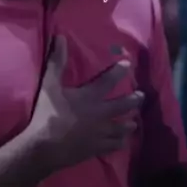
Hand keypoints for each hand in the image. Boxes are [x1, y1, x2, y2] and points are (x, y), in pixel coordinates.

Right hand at [28, 36, 143, 170]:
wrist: (44, 147)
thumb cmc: (47, 114)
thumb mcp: (50, 85)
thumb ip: (56, 62)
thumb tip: (60, 37)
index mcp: (90, 97)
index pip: (109, 80)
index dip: (119, 71)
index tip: (128, 64)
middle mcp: (100, 114)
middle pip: (122, 106)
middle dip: (133, 100)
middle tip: (141, 96)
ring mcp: (100, 133)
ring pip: (122, 128)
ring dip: (129, 124)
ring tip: (134, 123)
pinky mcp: (97, 149)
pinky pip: (114, 146)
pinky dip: (120, 143)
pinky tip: (122, 143)